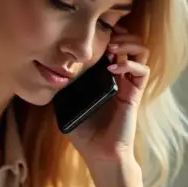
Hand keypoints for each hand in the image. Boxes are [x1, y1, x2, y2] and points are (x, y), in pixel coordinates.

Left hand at [67, 30, 150, 165]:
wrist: (100, 154)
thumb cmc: (84, 134)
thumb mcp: (66, 107)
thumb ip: (60, 90)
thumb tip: (46, 74)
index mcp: (103, 76)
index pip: (111, 46)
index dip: (108, 34)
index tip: (95, 31)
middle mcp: (118, 77)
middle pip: (130, 42)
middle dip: (120, 33)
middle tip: (107, 36)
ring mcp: (128, 84)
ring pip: (141, 51)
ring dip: (128, 44)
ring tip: (112, 48)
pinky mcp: (134, 94)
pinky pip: (141, 70)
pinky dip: (129, 63)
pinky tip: (113, 68)